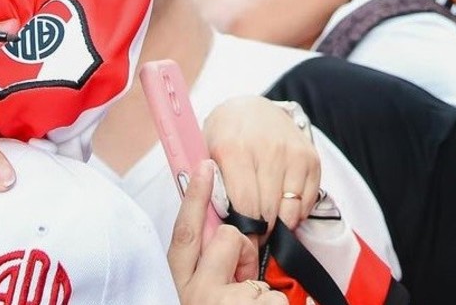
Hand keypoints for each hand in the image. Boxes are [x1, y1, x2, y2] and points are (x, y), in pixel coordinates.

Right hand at [168, 161, 284, 304]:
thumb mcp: (200, 291)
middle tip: (237, 282)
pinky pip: (277, 298)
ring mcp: (221, 304)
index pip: (184, 231)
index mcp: (178, 282)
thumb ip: (207, 264)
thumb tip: (223, 233)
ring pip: (257, 275)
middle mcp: (194, 293)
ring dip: (260, 296)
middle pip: (227, 238)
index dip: (195, 196)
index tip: (206, 165)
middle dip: (240, 254)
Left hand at [204, 97, 319, 235]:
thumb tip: (218, 229)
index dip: (243, 231)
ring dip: (279, 225)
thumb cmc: (225, 137)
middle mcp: (266, 149)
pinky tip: (282, 207)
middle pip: (268, 211)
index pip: (244, 206)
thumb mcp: (206, 156)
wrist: (251, 108)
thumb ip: (209, 190)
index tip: (239, 241)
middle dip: (260, 232)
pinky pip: (307, 201)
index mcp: (233, 149)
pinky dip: (296, 213)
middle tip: (252, 237)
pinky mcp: (311, 157)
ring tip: (267, 224)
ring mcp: (292, 153)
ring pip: (290, 210)